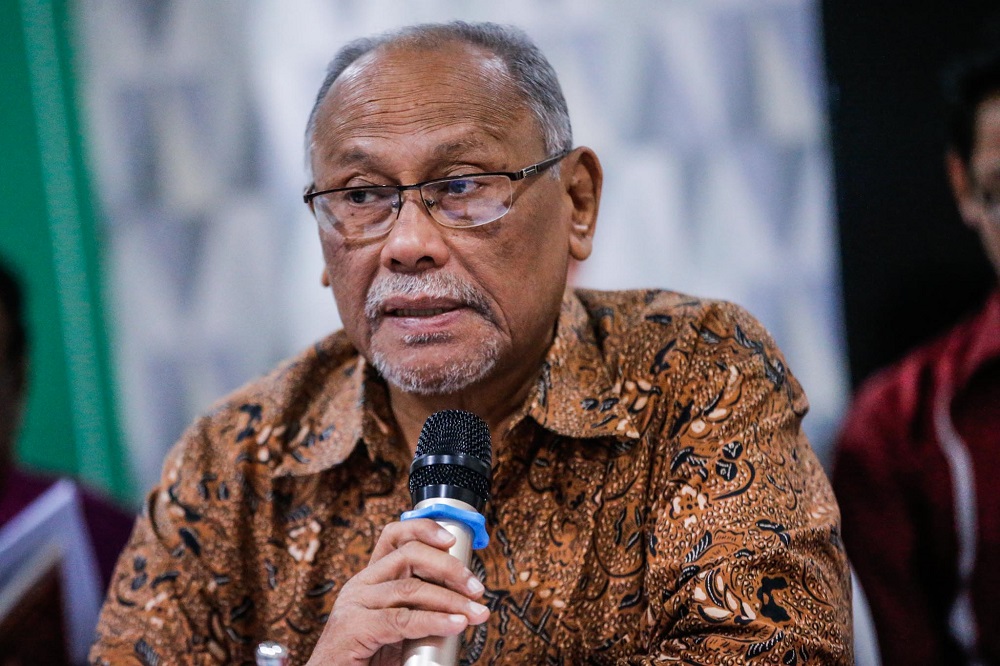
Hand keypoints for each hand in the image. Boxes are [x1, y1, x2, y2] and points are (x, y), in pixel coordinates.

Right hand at [305, 518, 489, 664]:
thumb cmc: (367, 658)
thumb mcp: (398, 625)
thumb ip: (421, 608)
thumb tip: (464, 602)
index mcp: (371, 579)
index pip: (394, 536)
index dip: (424, 529)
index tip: (452, 539)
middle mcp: (361, 585)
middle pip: (409, 555)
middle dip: (449, 567)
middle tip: (476, 588)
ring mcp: (354, 605)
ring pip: (410, 587)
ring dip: (451, 599)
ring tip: (476, 612)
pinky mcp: (354, 629)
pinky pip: (402, 619)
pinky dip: (434, 621)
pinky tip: (455, 624)